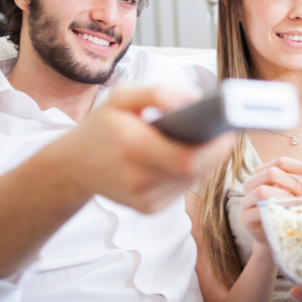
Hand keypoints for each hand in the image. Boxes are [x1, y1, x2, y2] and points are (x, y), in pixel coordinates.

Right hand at [61, 84, 235, 213]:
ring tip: (206, 138)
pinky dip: (189, 172)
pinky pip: (182, 188)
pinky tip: (182, 155)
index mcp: (132, 148)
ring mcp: (144, 200)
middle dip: (214, 150)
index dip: (215, 148)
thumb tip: (194, 99)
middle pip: (196, 171)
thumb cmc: (102, 127)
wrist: (73, 166)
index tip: (229, 130)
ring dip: (204, 160)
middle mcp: (139, 180)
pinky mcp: (149, 209)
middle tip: (224, 130)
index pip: (188, 159)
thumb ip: (157, 93)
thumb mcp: (121, 97)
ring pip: (192, 180)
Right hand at [239, 157, 301, 243]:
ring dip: (284, 197)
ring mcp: (246, 200)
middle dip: (293, 183)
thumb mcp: (299, 196)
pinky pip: (257, 210)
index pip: (280, 162)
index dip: (299, 166)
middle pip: (271, 173)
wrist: (275, 237)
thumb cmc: (287, 212)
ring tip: (297, 205)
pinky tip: (286, 215)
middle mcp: (251, 184)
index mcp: (263, 174)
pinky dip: (274, 211)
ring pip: (262, 190)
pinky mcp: (244, 217)